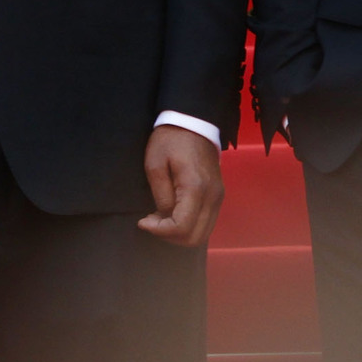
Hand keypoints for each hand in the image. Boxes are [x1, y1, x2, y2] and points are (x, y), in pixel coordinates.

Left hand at [138, 124, 223, 247]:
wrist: (193, 123)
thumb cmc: (170, 140)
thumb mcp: (155, 164)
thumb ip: (160, 195)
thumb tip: (163, 218)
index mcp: (196, 188)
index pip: (182, 228)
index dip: (160, 231)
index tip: (142, 222)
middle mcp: (212, 197)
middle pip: (195, 237)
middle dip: (170, 237)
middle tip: (151, 222)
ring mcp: (218, 198)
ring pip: (203, 234)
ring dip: (180, 233)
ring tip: (159, 218)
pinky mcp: (218, 196)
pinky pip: (206, 222)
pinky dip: (189, 226)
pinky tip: (171, 213)